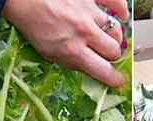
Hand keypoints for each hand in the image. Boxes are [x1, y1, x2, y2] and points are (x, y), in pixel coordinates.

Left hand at [2, 0, 128, 87]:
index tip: (117, 80)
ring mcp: (89, 12)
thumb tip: (92, 69)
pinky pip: (116, 2)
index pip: (104, 71)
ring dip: (113, 36)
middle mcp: (84, 32)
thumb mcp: (47, 51)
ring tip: (106, 35)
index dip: (114, 79)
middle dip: (111, 55)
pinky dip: (121, 9)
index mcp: (72, 50)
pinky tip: (121, 15)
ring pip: (116, 30)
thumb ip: (71, 61)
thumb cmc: (31, 22)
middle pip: (114, 51)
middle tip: (105, 54)